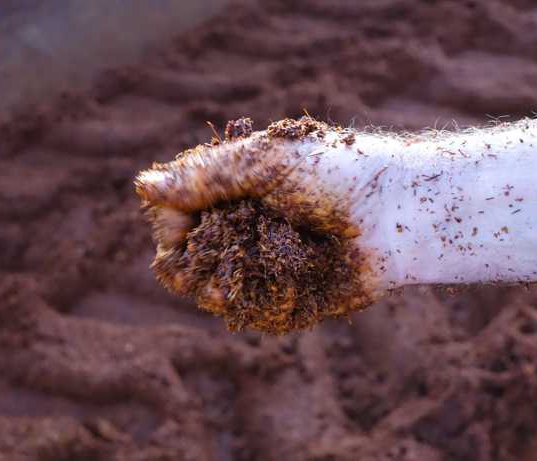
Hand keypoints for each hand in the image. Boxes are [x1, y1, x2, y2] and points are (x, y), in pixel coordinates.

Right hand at [135, 117, 374, 333]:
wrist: (394, 215)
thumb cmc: (333, 176)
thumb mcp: (262, 164)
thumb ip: (201, 178)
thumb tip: (142, 184)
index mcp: (231, 190)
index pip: (172, 212)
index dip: (169, 223)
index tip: (183, 229)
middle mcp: (239, 228)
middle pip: (182, 257)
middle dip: (190, 261)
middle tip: (214, 258)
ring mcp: (259, 265)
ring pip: (207, 289)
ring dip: (219, 283)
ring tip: (249, 273)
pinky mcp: (281, 297)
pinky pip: (246, 312)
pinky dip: (255, 301)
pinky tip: (283, 284)